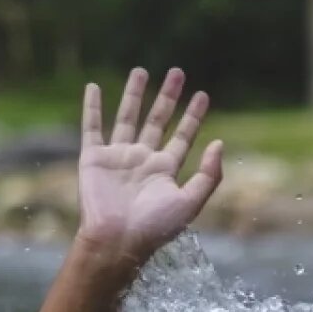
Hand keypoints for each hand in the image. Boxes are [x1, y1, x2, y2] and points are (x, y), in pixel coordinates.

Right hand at [77, 67, 222, 265]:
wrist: (117, 241)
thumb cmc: (154, 228)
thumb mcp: (190, 202)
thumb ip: (209, 175)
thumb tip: (220, 142)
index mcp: (165, 170)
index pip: (183, 137)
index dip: (193, 116)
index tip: (202, 95)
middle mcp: (143, 160)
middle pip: (157, 121)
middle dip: (168, 97)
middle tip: (177, 72)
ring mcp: (118, 158)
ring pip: (127, 118)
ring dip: (134, 94)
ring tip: (141, 71)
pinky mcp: (94, 159)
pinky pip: (92, 127)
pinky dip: (92, 107)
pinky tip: (94, 87)